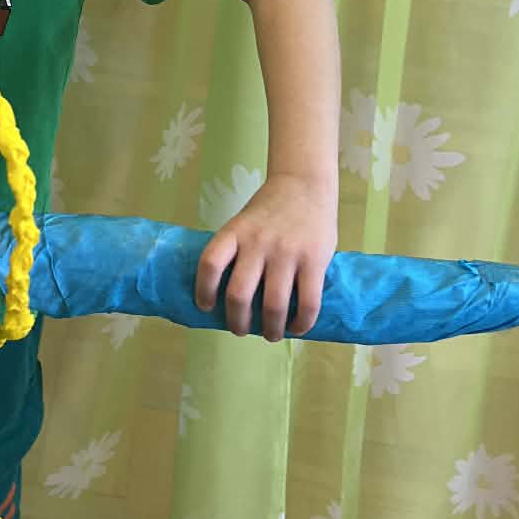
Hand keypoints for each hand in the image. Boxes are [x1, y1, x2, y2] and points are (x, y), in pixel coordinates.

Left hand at [194, 173, 337, 341]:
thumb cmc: (270, 209)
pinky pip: (308, 302)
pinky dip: (301, 323)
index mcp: (234, 232)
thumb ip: (237, 251)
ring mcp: (286, 253)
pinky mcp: (314, 260)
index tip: (205, 307)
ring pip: (273, 305)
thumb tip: (229, 296)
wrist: (305, 183)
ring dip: (270, 329)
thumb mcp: (244, 222)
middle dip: (237, 322)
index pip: (209, 264)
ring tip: (272, 334)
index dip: (203, 290)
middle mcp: (257, 243)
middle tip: (241, 330)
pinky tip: (297, 327)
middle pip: (238, 294)